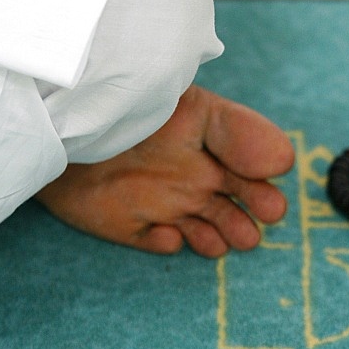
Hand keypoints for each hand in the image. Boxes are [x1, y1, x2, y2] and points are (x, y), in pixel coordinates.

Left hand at [35, 86, 293, 255]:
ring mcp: (164, 202)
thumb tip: (284, 160)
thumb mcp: (188, 106)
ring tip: (230, 237)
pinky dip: (166, 242)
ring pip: (208, 226)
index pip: (250, 157)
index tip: (273, 175)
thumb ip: (236, 130)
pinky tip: (170, 236)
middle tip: (267, 215)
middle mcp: (192, 173)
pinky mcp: (132, 226)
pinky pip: (158, 240)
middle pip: (236, 199)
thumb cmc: (131, 108)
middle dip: (256, 211)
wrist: (64, 124)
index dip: (265, 169)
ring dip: (222, 233)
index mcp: (208, 138)